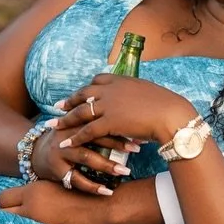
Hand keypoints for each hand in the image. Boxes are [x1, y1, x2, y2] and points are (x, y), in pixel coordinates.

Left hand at [0, 180, 116, 223]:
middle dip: (5, 218)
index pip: (1, 199)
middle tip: (11, 219)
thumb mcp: (51, 186)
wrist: (101, 210)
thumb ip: (31, 193)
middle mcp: (32, 211)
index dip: (5, 203)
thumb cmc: (77, 193)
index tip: (9, 206)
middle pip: (2, 217)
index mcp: (32, 193)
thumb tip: (13, 203)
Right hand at [31, 121, 139, 196]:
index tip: (139, 131)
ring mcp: (61, 151)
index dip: (120, 125)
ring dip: (107, 164)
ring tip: (125, 171)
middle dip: (118, 143)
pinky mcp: (57, 169)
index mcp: (75, 120)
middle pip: (95, 136)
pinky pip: (77, 179)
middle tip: (138, 149)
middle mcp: (68, 134)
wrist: (35, 153)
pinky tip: (108, 191)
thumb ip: (96, 123)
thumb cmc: (65, 140)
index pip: (100, 119)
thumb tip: (129, 123)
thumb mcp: (77, 126)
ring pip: (87, 156)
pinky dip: (93, 186)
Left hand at [57, 73, 196, 150]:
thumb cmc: (166, 106)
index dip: (87, 88)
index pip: (97, 81)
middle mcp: (111, 90)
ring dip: (65, 120)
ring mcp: (108, 105)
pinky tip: (65, 143)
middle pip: (83, 94)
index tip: (79, 93)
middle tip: (57, 106)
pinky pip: (87, 130)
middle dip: (70, 101)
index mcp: (121, 80)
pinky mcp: (109, 121)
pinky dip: (75, 137)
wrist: (171, 115)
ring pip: (81, 112)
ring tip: (53, 126)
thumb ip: (138, 94)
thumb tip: (140, 98)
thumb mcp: (149, 92)